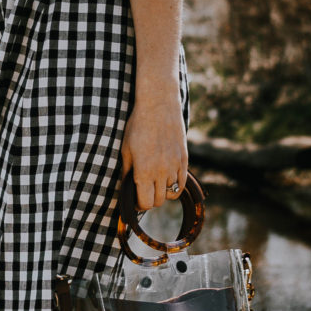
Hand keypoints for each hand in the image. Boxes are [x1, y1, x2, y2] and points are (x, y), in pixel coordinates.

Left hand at [121, 91, 187, 210]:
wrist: (159, 105)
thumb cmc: (138, 126)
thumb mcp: (126, 150)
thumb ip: (127, 172)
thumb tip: (126, 189)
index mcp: (144, 171)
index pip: (145, 203)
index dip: (139, 205)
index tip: (135, 200)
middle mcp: (161, 171)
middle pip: (158, 201)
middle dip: (149, 200)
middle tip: (143, 192)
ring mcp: (175, 166)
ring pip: (170, 194)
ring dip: (161, 193)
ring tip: (154, 184)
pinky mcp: (184, 159)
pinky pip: (181, 184)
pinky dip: (174, 187)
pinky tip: (166, 181)